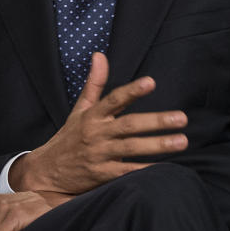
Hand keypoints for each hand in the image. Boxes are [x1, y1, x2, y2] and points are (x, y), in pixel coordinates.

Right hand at [10, 53, 187, 194]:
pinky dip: (144, 170)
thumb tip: (100, 55)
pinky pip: (126, 172)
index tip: (151, 82)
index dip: (132, 91)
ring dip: (157, 145)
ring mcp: (98, 154)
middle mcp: (95, 133)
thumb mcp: (79, 109)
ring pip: (131, 148)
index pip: (113, 99)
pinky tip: (164, 168)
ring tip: (182, 141)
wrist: (47, 171)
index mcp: (92, 115)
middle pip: (128, 125)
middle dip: (156, 121)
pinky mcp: (101, 175)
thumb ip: (94, 83)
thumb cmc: (70, 137)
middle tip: (181, 118)